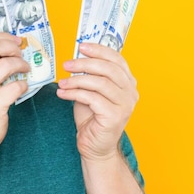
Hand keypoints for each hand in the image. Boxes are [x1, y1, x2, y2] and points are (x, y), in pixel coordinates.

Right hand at [0, 33, 29, 153]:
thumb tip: (6, 46)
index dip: (2, 36)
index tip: (15, 40)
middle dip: (12, 47)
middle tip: (21, 53)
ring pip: (7, 64)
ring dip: (21, 64)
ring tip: (25, 69)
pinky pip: (16, 86)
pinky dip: (23, 84)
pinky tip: (22, 87)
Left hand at [57, 43, 138, 161]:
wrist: (95, 147)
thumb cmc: (92, 118)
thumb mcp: (91, 91)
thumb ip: (89, 75)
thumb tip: (76, 57)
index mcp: (128, 83)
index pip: (117, 59)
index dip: (99, 50)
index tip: (81, 46)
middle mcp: (130, 92)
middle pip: (108, 69)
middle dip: (84, 63)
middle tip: (67, 64)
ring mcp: (125, 105)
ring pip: (99, 83)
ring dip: (76, 80)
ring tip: (62, 82)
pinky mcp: (114, 116)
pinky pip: (92, 98)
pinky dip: (74, 93)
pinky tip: (63, 94)